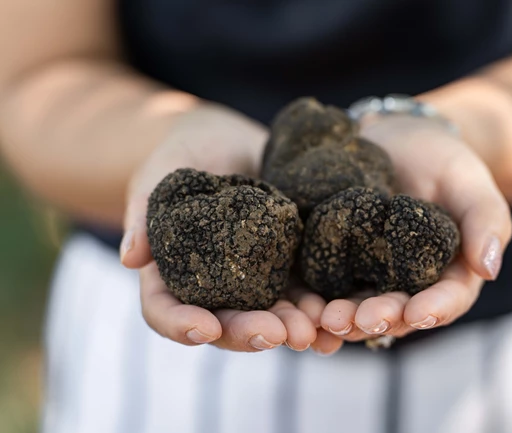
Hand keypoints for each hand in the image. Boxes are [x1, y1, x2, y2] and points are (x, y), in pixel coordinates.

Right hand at [120, 105, 341, 353]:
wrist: (229, 142)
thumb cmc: (184, 154)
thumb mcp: (160, 174)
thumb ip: (145, 212)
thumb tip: (131, 258)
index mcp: (169, 272)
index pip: (164, 310)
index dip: (180, 324)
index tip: (204, 328)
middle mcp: (212, 286)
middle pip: (223, 323)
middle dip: (250, 332)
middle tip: (278, 334)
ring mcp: (251, 279)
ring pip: (268, 316)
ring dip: (291, 327)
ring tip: (314, 330)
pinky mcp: (286, 264)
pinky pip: (301, 292)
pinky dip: (318, 306)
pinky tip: (337, 313)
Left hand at [320, 115, 511, 340]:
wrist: (394, 138)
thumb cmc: (440, 159)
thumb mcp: (467, 181)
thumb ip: (485, 219)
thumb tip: (489, 269)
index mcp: (448, 273)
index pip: (447, 299)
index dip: (434, 309)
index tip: (417, 313)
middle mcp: (408, 283)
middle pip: (398, 312)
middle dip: (380, 318)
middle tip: (361, 320)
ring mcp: (370, 275)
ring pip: (358, 307)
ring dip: (343, 319)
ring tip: (327, 319)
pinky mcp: (335, 261)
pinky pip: (325, 287)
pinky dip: (314, 301)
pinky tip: (302, 306)